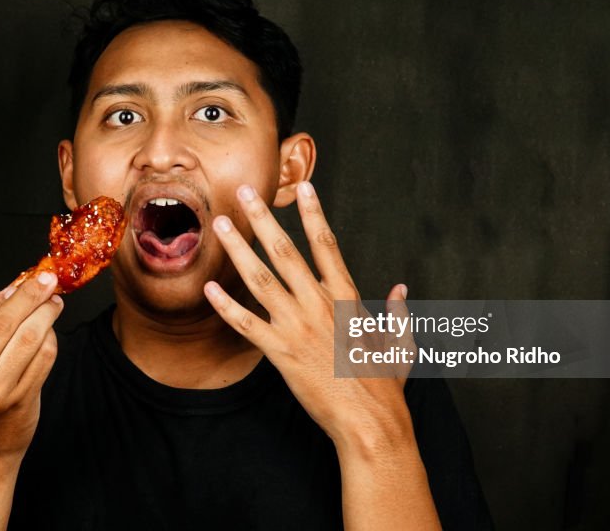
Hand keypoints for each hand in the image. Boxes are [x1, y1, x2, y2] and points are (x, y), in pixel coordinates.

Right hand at [0, 272, 62, 469]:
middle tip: (47, 280)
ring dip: (45, 313)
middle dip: (30, 296)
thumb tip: (16, 285)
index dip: (0, 296)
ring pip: (27, 337)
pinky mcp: (19, 401)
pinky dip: (51, 338)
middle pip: (2, 323)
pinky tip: (51, 331)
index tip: (20, 283)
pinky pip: (43, 357)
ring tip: (54, 302)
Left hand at [204, 181, 413, 450]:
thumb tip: (400, 291)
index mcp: (347, 299)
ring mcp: (297, 328)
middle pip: (286, 252)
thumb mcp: (399, 343)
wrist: (370, 422)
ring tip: (221, 226)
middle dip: (263, 219)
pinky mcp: (281, 353)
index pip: (327, 245)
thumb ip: (397, 313)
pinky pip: (247, 324)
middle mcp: (318, 306)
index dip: (314, 214)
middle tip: (245, 192)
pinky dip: (226, 306)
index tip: (304, 187)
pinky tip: (209, 288)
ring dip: (238, 250)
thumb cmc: (385, 386)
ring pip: (261, 279)